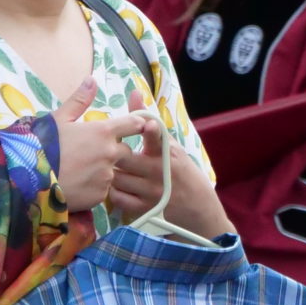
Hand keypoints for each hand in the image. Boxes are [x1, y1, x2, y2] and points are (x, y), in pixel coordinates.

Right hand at [51, 76, 158, 211]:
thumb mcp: (58, 119)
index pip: (133, 124)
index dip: (136, 124)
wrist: (27, 180)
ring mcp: (106, 176)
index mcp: (103, 132)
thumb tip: (91, 79)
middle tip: (90, 154)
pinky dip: (93, 187)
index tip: (136, 126)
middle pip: (125, 151)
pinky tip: (76, 184)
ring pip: (113, 172)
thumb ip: (79, 100)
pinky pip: (102, 190)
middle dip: (114, 152)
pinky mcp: (100, 196)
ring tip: (78, 171)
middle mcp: (110, 154)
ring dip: (102, 171)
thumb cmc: (41, 145)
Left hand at [102, 94, 232, 238]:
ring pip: (117, 177)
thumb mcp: (172, 148)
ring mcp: (152, 192)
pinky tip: (116, 187)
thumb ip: (150, 123)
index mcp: (168, 154)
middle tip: (106, 152)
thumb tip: (134, 93)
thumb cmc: (182, 174)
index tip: (145, 124)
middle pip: (123, 156)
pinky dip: (113, 192)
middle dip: (112, 153)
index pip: (156, 135)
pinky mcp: (146, 210)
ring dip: (110, 173)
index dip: (148, 128)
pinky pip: (118, 198)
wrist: (199, 211)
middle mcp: (160, 172)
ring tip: (109, 170)